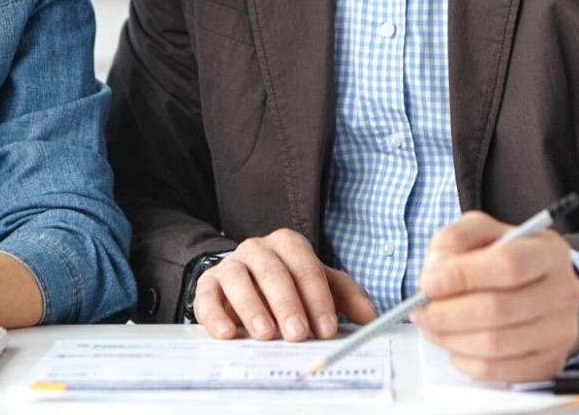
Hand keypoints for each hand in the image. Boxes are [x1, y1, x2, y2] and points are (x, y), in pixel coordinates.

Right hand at [192, 228, 375, 341]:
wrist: (243, 283)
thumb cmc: (287, 286)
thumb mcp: (317, 285)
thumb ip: (344, 296)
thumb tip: (371, 317)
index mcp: (288, 244)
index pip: (305, 266)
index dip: (317, 298)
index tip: (326, 328)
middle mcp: (258, 249)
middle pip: (273, 271)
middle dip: (287, 304)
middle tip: (298, 333)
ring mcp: (231, 265)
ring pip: (239, 278)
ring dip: (252, 307)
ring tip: (265, 333)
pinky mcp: (208, 285)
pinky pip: (207, 295)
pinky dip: (215, 315)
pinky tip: (227, 333)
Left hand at [411, 211, 578, 382]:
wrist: (542, 288)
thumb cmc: (506, 257)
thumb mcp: (480, 231)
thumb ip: (454, 240)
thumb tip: (435, 272)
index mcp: (548, 252)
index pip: (508, 265)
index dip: (462, 276)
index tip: (428, 282)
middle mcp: (563, 293)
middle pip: (498, 310)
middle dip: (446, 313)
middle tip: (420, 310)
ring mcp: (560, 332)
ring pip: (494, 345)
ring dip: (449, 338)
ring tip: (431, 325)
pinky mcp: (548, 363)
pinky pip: (497, 371)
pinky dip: (465, 360)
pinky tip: (454, 343)